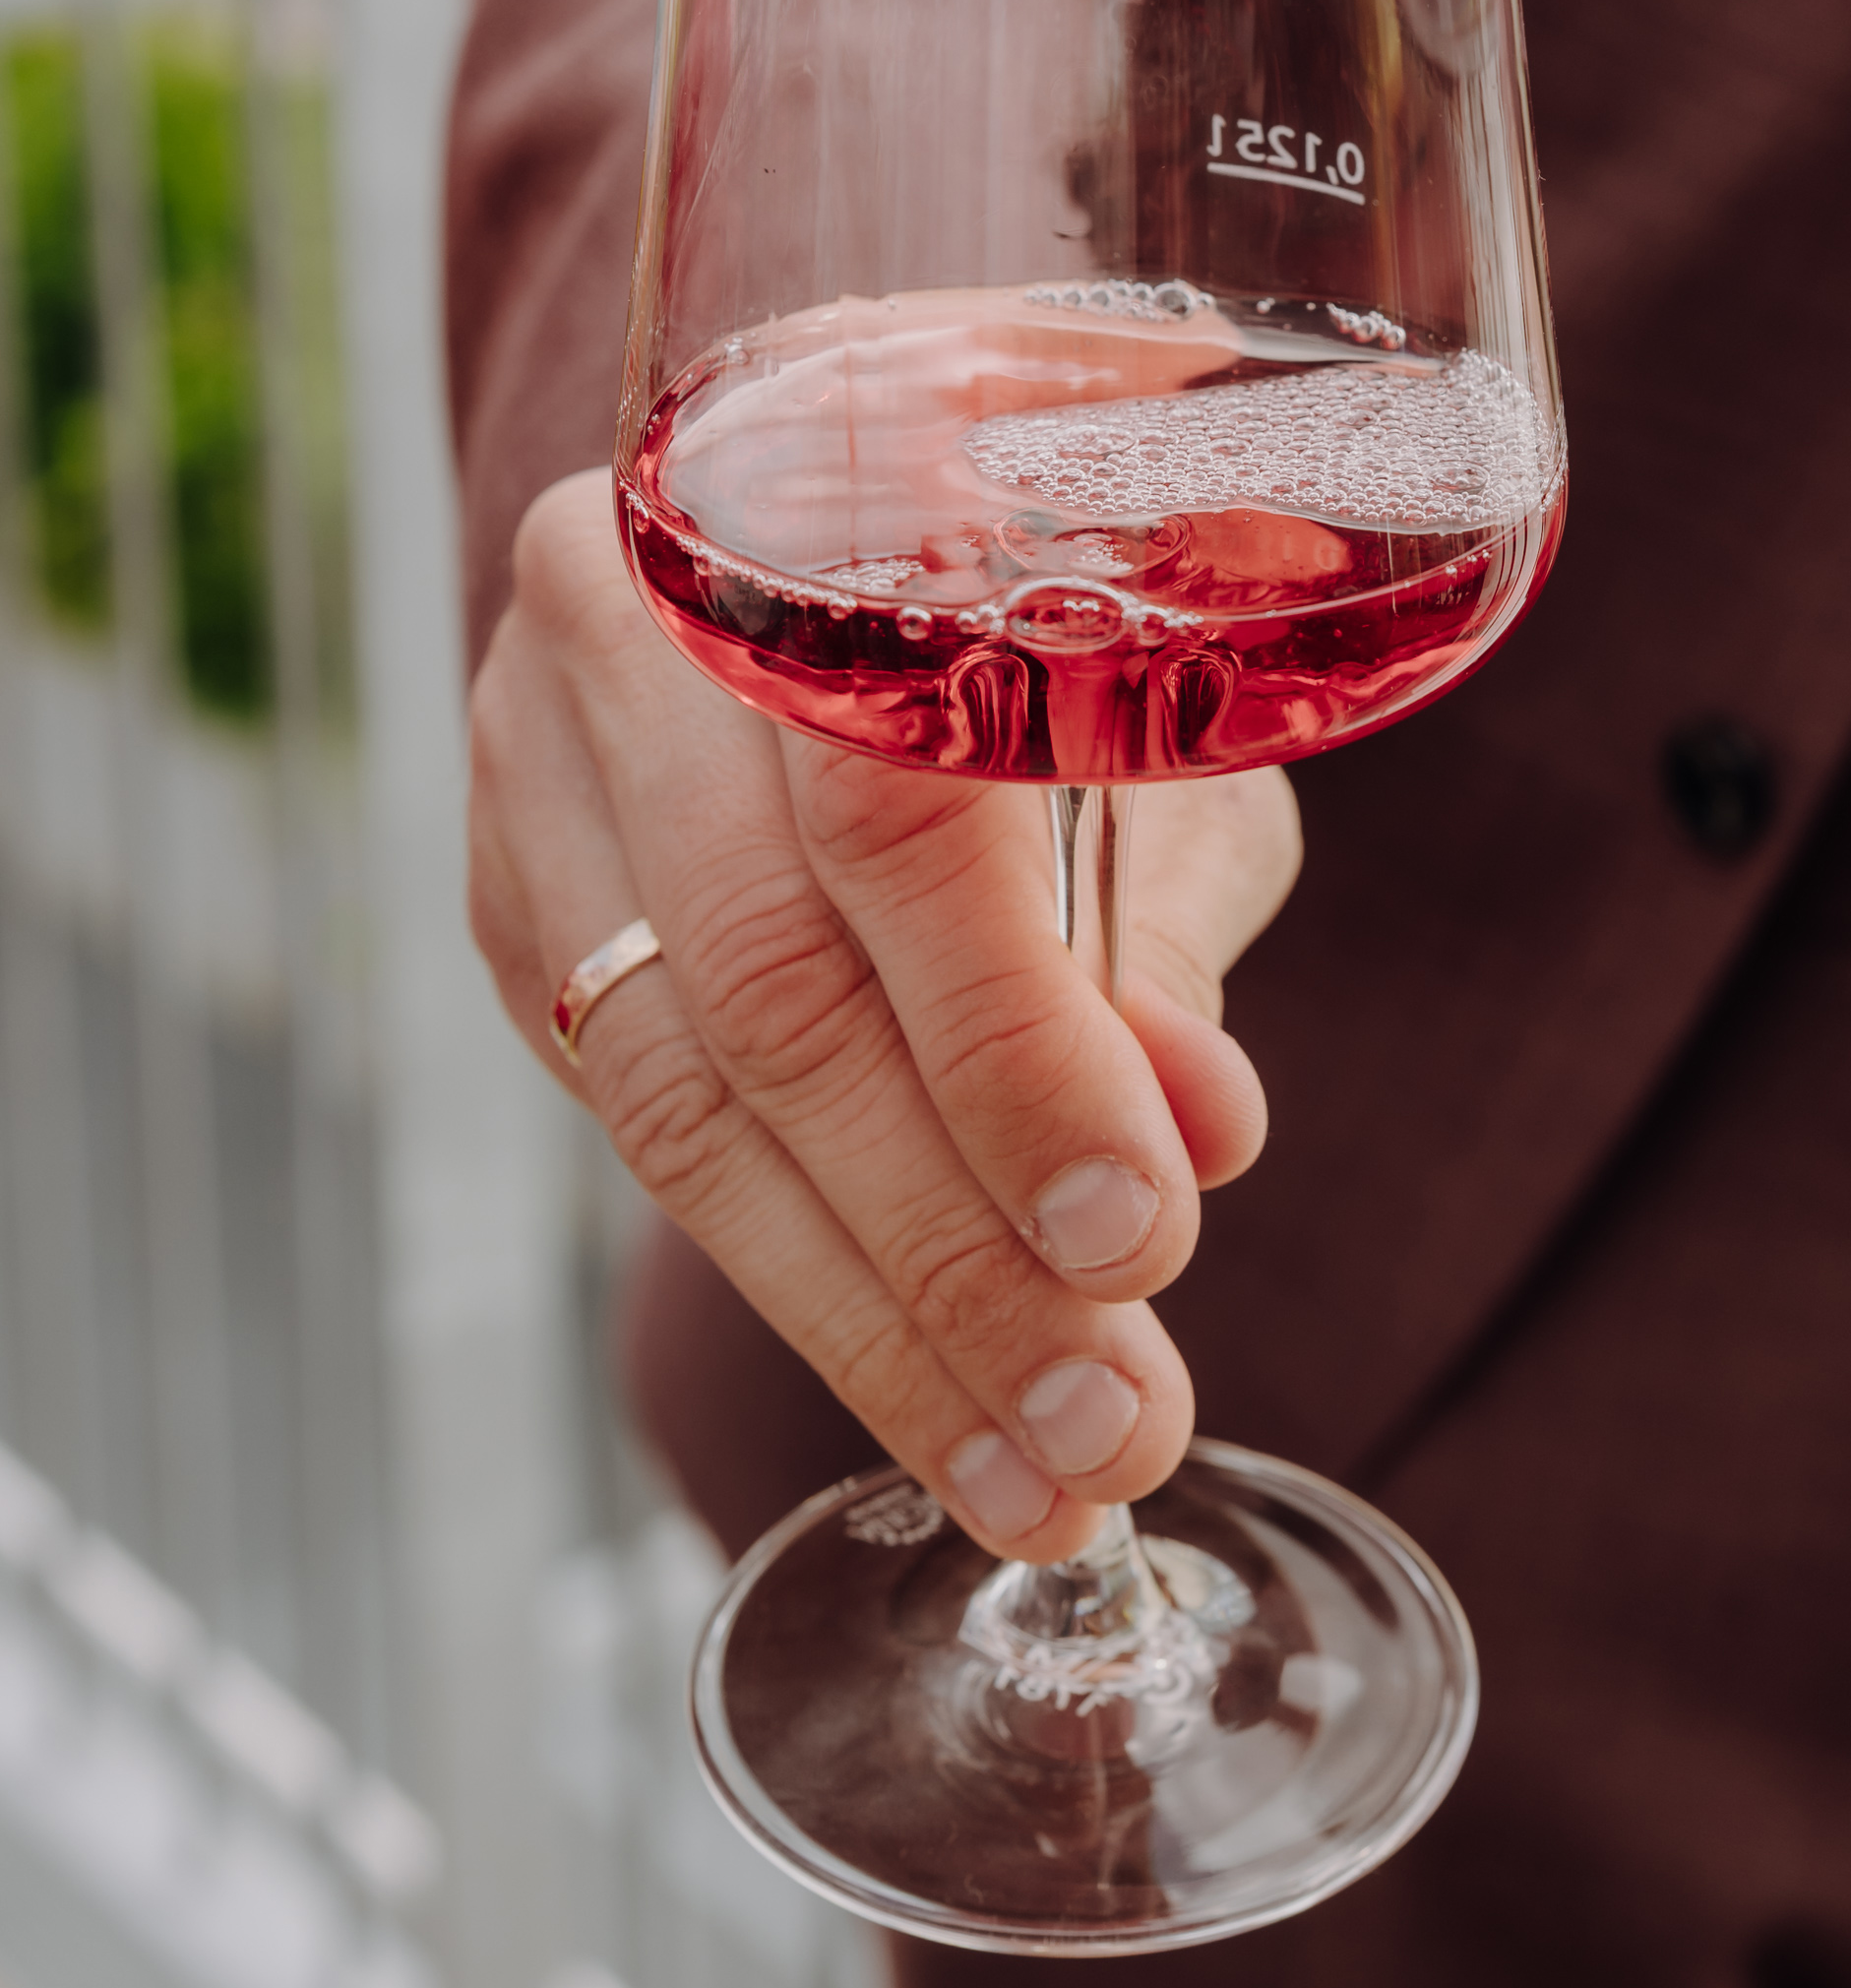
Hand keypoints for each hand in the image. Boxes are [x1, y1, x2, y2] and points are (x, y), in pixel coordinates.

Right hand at [469, 468, 1299, 1556]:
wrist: (867, 526)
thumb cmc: (1056, 614)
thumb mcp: (1161, 735)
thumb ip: (1159, 929)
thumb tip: (1205, 1131)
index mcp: (823, 513)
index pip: (895, 821)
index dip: (1013, 1049)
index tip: (1142, 1237)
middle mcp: (640, 614)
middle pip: (770, 988)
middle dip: (952, 1250)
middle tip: (1111, 1429)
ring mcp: (539, 749)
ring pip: (675, 1092)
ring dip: (872, 1318)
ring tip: (1035, 1474)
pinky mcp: (507, 883)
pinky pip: (628, 1110)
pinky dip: (787, 1264)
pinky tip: (920, 1388)